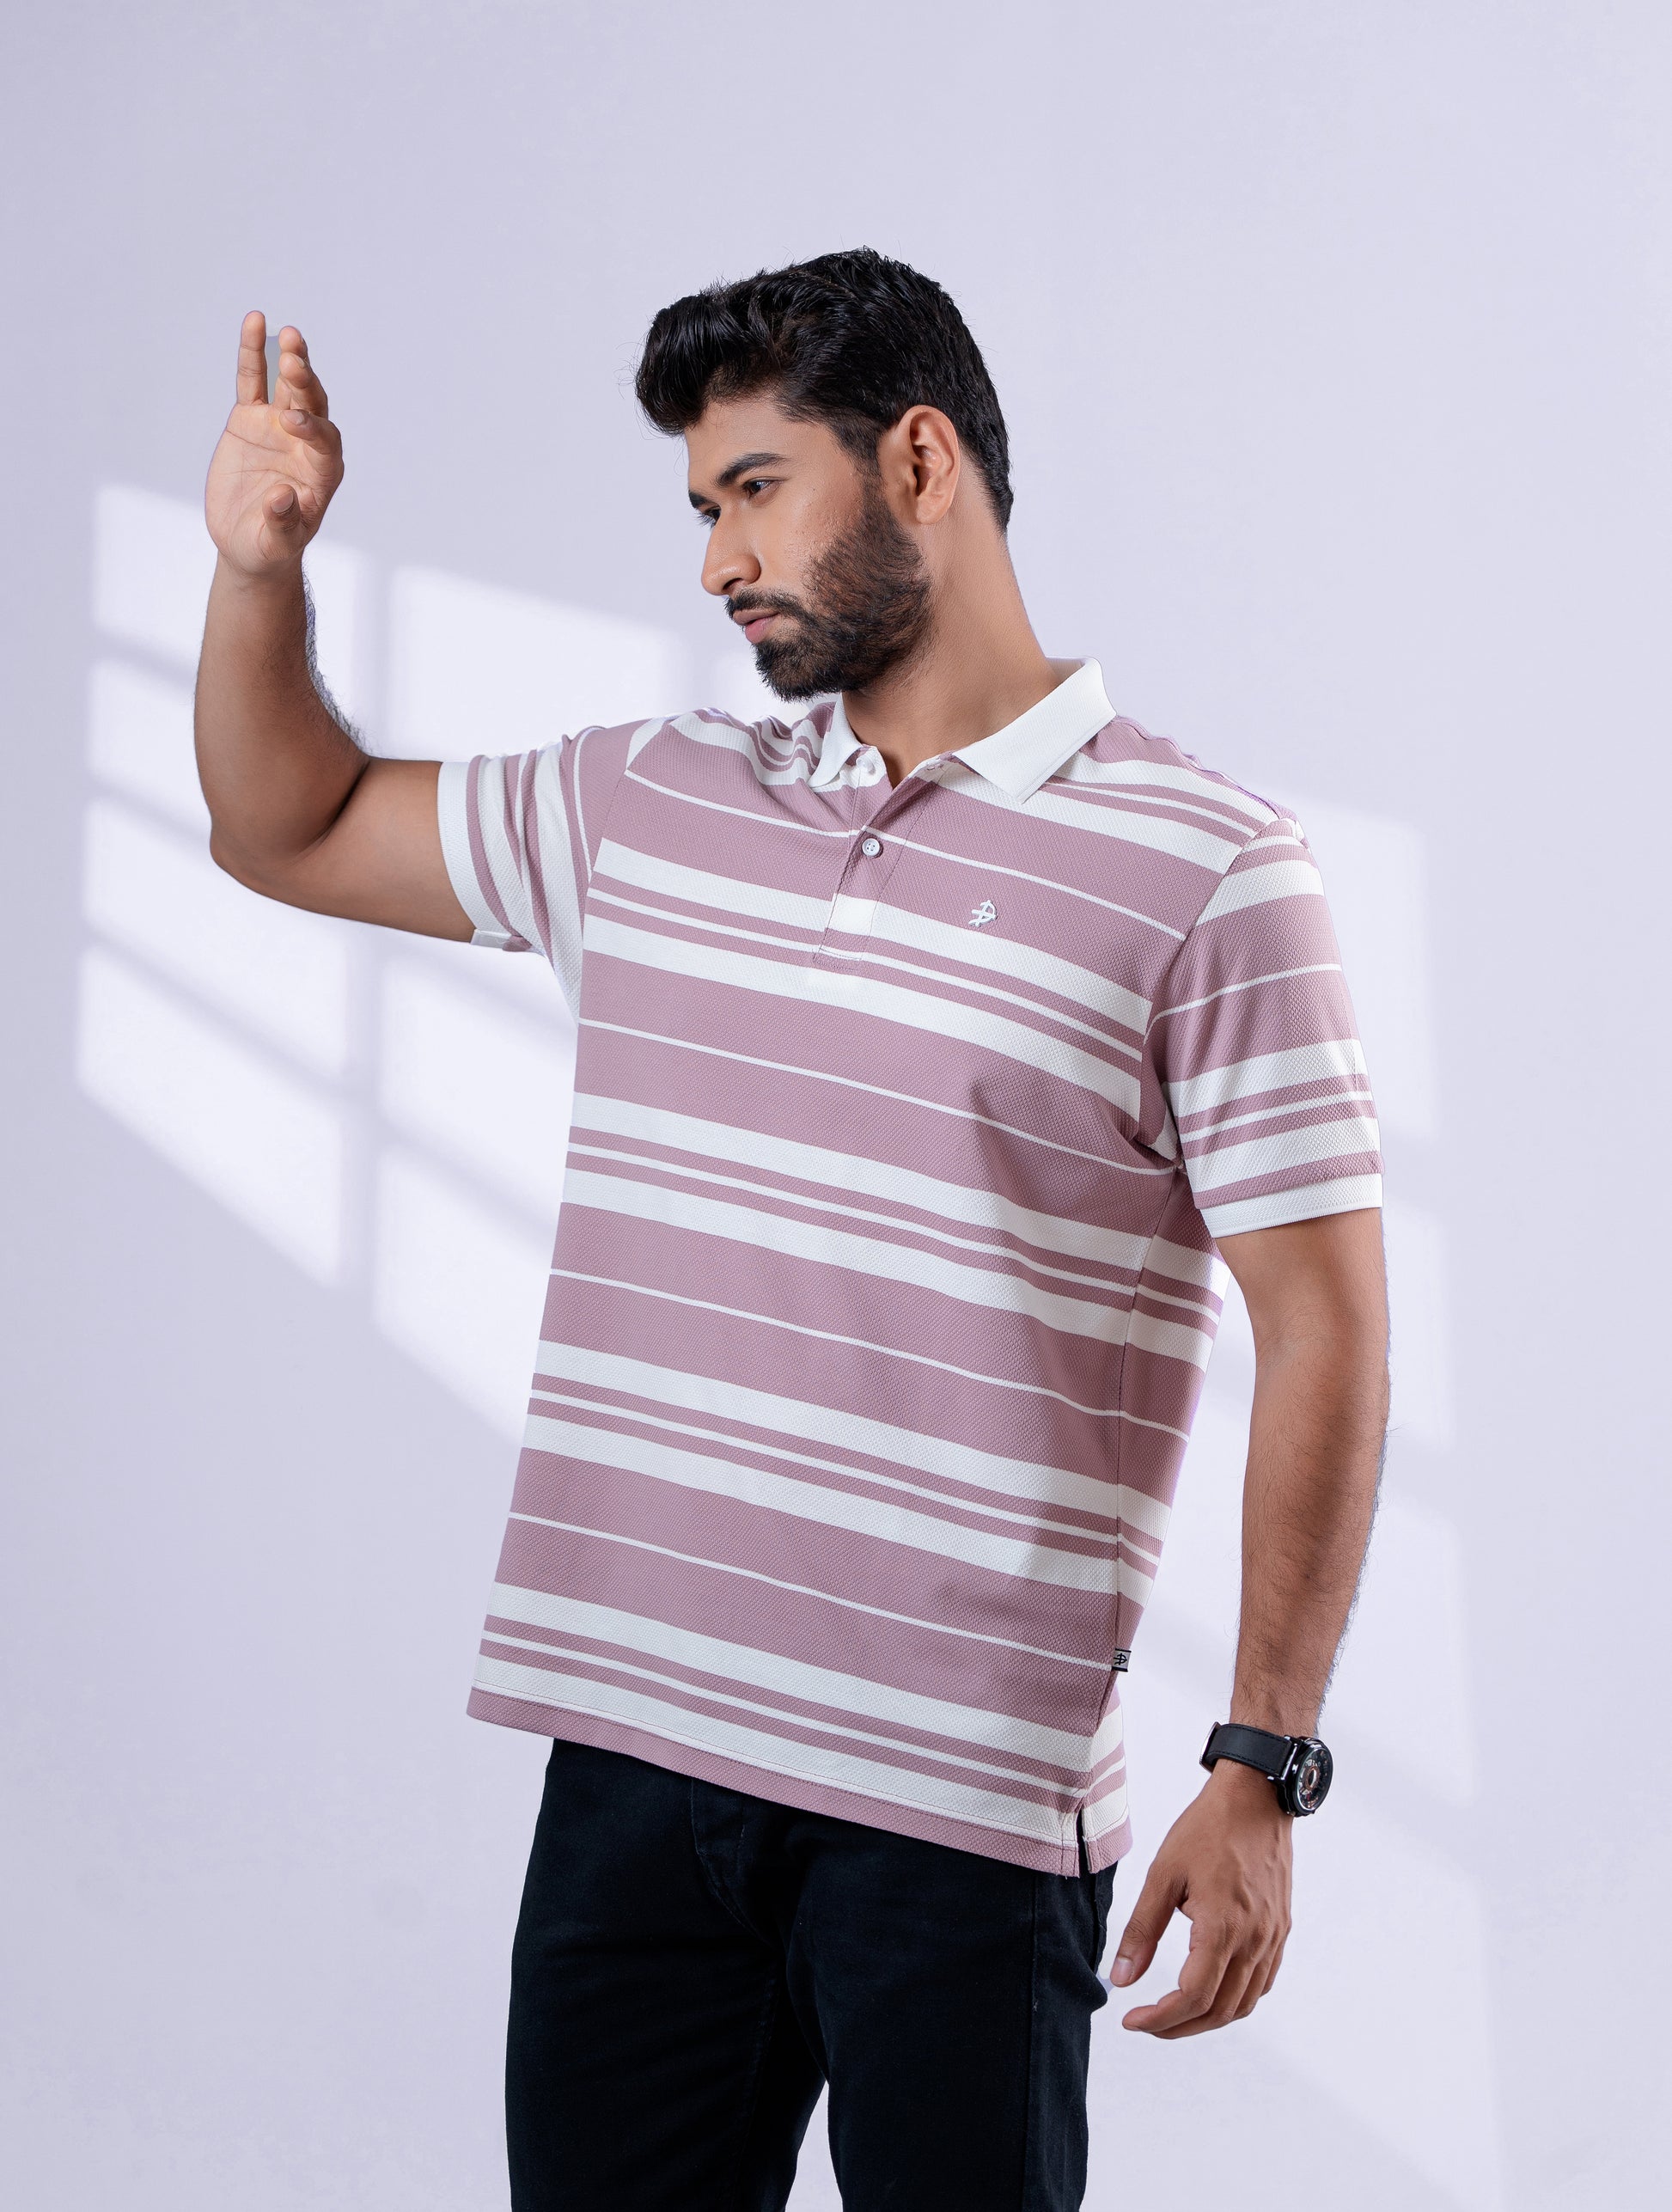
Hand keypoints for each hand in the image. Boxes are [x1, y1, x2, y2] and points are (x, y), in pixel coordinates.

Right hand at [204, 310, 343, 578]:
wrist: (248, 542)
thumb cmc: (270, 546)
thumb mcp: (276, 543)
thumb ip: (284, 522)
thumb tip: (284, 497)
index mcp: (322, 471)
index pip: (324, 441)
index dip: (311, 428)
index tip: (291, 422)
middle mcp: (305, 443)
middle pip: (312, 405)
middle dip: (306, 384)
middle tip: (295, 361)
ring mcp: (278, 426)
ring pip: (287, 386)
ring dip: (289, 360)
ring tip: (288, 334)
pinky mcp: (251, 420)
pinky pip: (253, 381)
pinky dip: (254, 354)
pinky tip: (255, 323)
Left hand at [1109, 1759, 1291, 2036]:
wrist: (1257, 1798)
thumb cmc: (1209, 1828)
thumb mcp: (1163, 1873)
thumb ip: (1142, 1930)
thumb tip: (1121, 1978)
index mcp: (1223, 1927)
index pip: (1192, 1997)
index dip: (1160, 2019)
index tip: (1132, 2019)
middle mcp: (1254, 1941)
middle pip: (1219, 2011)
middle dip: (1179, 2027)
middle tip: (1147, 2022)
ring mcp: (1272, 1938)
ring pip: (1243, 2004)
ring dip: (1207, 2019)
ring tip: (1173, 2013)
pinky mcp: (1280, 1931)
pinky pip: (1261, 1983)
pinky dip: (1235, 2000)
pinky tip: (1211, 1990)